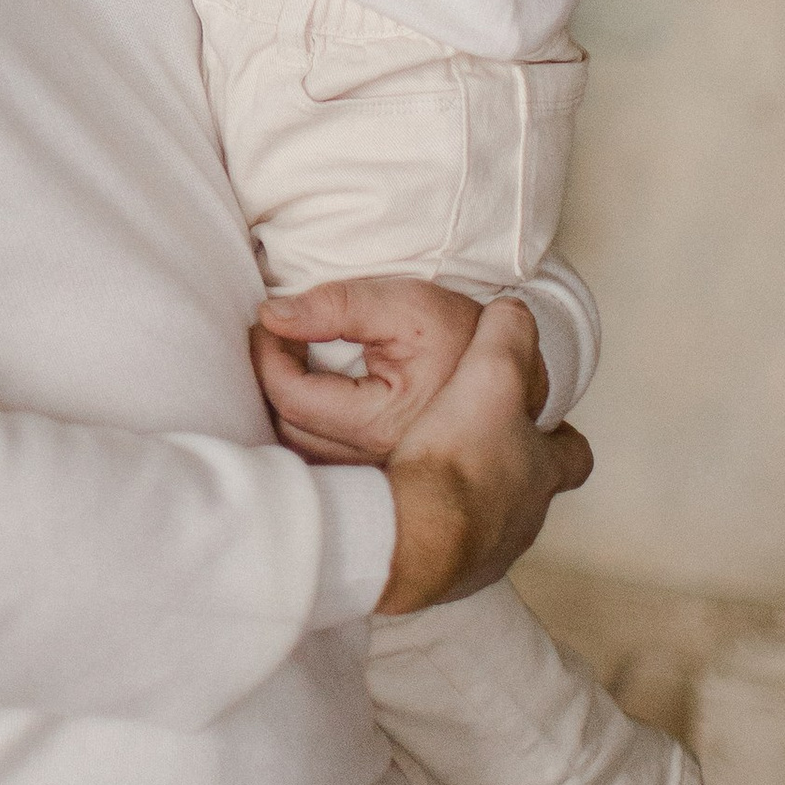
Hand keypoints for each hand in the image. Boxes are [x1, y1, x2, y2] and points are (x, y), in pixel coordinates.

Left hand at [252, 278, 526, 464]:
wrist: (518, 373)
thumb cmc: (462, 335)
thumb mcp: (407, 306)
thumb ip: (337, 306)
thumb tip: (273, 314)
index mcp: (379, 423)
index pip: (290, 396)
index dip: (266, 352)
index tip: (267, 320)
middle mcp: (376, 462)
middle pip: (288, 427)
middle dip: (270, 378)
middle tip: (276, 336)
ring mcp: (380, 477)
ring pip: (301, 451)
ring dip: (285, 405)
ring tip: (292, 361)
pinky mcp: (384, 478)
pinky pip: (323, 460)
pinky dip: (306, 427)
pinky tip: (313, 394)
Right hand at [369, 297, 591, 615]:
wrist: (414, 532)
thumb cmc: (458, 456)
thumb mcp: (489, 375)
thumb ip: (507, 336)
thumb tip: (516, 309)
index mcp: (541, 472)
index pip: (574, 455)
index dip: (563, 438)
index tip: (550, 427)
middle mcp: (525, 518)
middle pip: (531, 494)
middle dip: (513, 474)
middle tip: (483, 452)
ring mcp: (492, 552)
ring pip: (493, 525)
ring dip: (472, 505)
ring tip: (438, 483)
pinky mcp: (453, 578)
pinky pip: (452, 553)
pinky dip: (437, 534)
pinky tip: (411, 516)